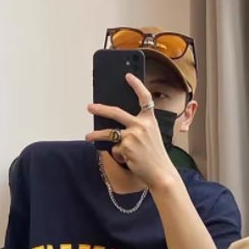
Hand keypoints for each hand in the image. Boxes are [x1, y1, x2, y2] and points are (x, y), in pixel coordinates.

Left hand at [85, 73, 178, 190]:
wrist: (160, 173)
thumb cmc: (155, 157)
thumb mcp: (151, 137)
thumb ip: (138, 128)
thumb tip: (116, 128)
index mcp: (150, 120)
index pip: (144, 98)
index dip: (136, 85)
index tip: (128, 76)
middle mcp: (141, 125)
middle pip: (116, 112)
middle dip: (100, 109)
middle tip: (90, 107)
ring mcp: (133, 136)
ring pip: (109, 133)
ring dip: (96, 134)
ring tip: (88, 137)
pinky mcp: (126, 147)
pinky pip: (115, 149)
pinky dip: (119, 155)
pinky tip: (128, 159)